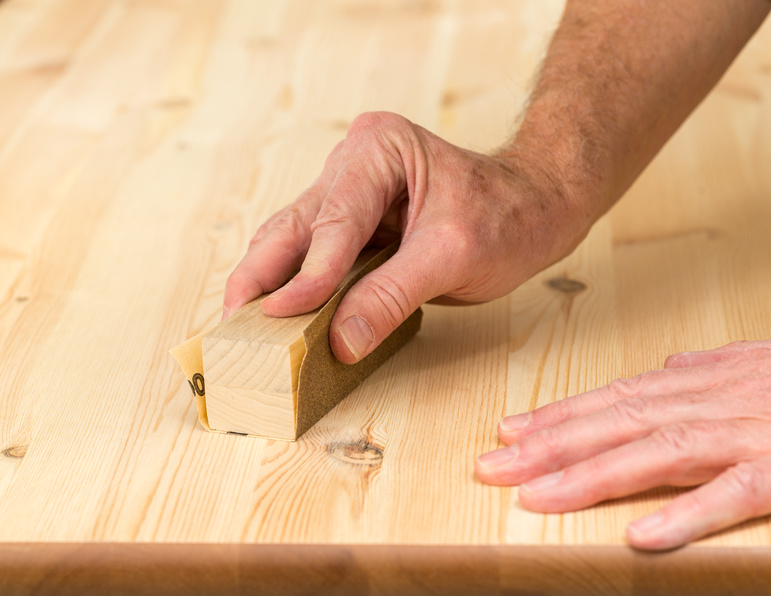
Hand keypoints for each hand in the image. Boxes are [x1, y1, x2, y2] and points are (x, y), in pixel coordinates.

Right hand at [223, 111, 591, 363]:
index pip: (334, 219)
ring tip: (239, 326)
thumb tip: (340, 341)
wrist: (534, 208)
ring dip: (268, 284)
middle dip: (261, 275)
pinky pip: (313, 256)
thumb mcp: (453, 255)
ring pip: (294, 241)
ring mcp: (348, 193)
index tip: (280, 316)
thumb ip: (393, 295)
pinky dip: (293, 287)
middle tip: (231, 323)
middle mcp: (354, 164)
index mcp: (379, 149)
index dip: (307, 273)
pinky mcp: (353, 225)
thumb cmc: (505, 216)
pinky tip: (273, 316)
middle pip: (295, 225)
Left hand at [475, 336, 770, 549]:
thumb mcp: (765, 363)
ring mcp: (750, 434)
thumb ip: (712, 367)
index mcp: (704, 383)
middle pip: (617, 422)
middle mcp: (714, 403)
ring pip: (656, 452)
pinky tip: (641, 537)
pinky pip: (734, 495)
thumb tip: (666, 368)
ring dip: (591, 475)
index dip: (559, 416)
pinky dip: (688, 515)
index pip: (614, 398)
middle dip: (550, 445)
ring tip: (537, 497)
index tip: (509, 431)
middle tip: (492, 466)